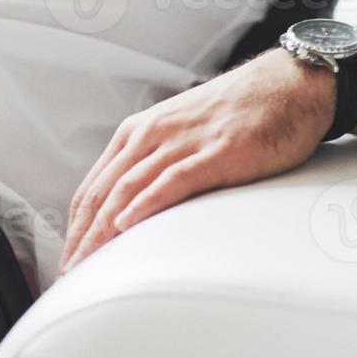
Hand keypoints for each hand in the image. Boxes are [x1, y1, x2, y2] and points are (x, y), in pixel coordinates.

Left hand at [58, 50, 336, 274]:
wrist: (288, 85)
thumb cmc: (237, 115)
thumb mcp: (180, 135)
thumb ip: (154, 165)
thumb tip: (132, 210)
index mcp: (137, 132)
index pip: (94, 186)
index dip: (75, 226)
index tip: (68, 258)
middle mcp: (151, 135)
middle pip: (103, 193)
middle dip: (82, 237)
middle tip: (70, 272)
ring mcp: (182, 143)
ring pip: (128, 190)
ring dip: (103, 231)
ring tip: (88, 263)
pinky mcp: (216, 153)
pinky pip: (171, 181)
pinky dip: (145, 204)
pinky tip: (128, 225)